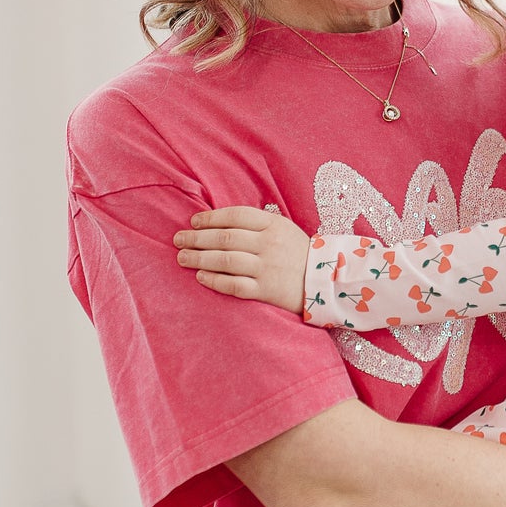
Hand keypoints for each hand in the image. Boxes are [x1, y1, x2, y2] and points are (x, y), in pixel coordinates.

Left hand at [175, 207, 310, 312]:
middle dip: (197, 238)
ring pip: (225, 260)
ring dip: (199, 258)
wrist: (327, 281)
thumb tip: (220, 221)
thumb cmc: (300, 253)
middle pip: (225, 237)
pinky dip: (214, 280)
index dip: (210, 217)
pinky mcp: (266, 290)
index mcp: (273, 224)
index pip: (235, 216)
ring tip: (182, 258)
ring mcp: (266, 268)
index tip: (193, 222)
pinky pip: (234, 285)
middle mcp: (268, 244)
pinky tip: (201, 277)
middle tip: (178, 240)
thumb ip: (257, 224)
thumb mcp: (283, 229)